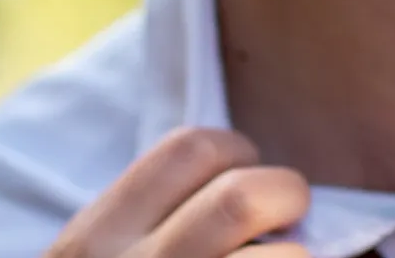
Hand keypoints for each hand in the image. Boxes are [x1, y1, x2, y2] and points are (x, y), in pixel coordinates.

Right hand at [44, 127, 311, 257]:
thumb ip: (144, 220)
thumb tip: (241, 182)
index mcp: (96, 236)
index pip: (187, 148)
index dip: (235, 150)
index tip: (245, 176)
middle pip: (240, 198)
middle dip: (284, 195)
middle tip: (287, 218)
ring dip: (298, 254)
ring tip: (290, 257)